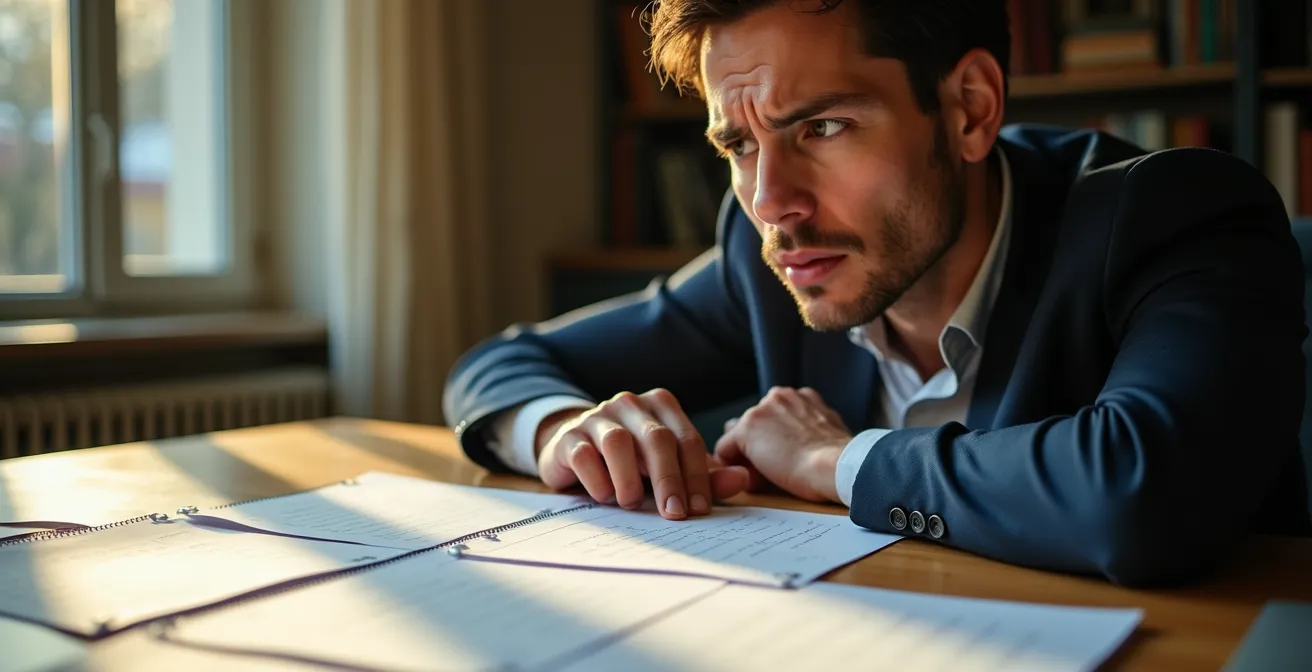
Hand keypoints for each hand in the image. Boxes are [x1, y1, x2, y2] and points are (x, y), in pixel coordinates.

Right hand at [536, 389, 751, 518]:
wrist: (576, 453)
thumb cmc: (634, 464)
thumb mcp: (670, 470)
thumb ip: (705, 477)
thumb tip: (743, 480)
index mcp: (662, 406)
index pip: (687, 439)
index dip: (697, 475)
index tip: (700, 510)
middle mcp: (631, 405)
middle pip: (657, 439)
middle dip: (669, 479)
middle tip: (674, 514)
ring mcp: (598, 417)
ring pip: (618, 442)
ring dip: (629, 478)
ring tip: (633, 504)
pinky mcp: (569, 437)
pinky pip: (585, 454)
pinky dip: (597, 478)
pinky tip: (605, 497)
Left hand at [714, 387, 850, 502]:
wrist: (837, 465)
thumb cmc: (838, 461)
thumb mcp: (828, 437)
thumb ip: (808, 432)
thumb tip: (796, 445)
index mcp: (802, 398)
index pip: (774, 419)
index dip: (775, 445)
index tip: (785, 463)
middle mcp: (780, 396)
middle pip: (754, 426)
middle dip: (758, 448)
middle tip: (773, 472)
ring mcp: (761, 410)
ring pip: (739, 438)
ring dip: (746, 457)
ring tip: (765, 477)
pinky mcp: (747, 429)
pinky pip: (725, 450)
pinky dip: (733, 467)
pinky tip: (754, 480)